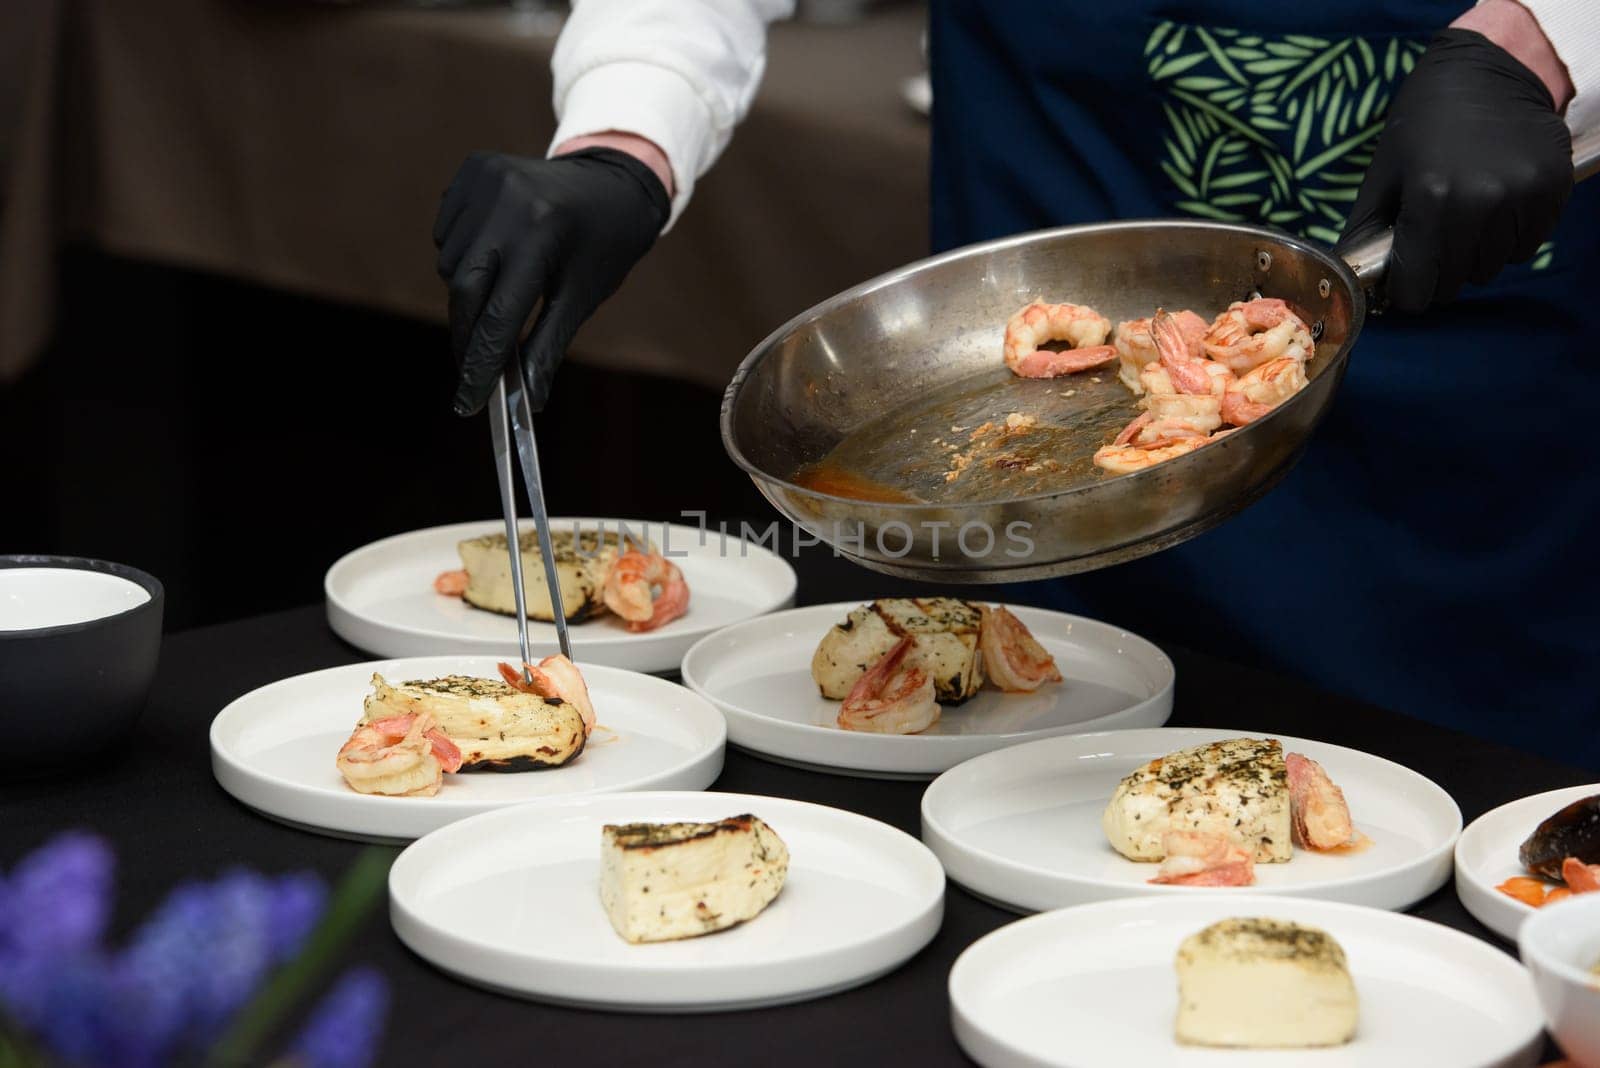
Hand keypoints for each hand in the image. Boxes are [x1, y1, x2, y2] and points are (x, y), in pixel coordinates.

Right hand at [433, 143, 670, 414]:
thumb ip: (548, 347)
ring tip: (499, 294)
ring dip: (466, 293)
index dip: (481, 362)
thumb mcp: (582, 298)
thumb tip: (527, 402)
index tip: (468, 401)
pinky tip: (493, 253)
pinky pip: (446, 233)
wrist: (612, 183)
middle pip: (464, 289)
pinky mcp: (472, 169)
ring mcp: (486, 179)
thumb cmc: (602, 249)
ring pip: (450, 263)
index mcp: (543, 234)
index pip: (499, 313)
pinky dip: (461, 256)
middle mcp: (509, 201)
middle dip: (465, 335)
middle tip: (471, 369)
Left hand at [1337, 26, 1571, 311]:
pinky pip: (1527, 246)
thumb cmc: (1422, 124)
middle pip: (1456, 282)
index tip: (1406, 282)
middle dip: (1439, 274)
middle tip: (1434, 243)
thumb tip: (1350, 285)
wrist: (1486, 71)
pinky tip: (1495, 207)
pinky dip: (1508, 239)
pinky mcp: (1553, 190)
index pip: (1419, 287)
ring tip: (1464, 218)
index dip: (1408, 293)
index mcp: (1431, 198)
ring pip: (1493, 267)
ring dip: (1475, 256)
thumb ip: (1366, 234)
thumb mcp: (1383, 174)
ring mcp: (1523, 195)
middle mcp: (1481, 200)